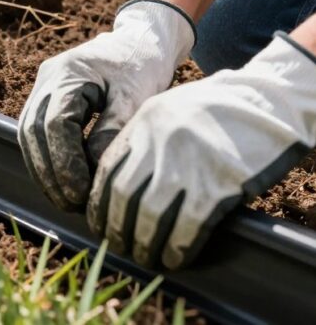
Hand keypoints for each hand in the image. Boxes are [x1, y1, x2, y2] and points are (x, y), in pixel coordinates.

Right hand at [18, 0, 194, 210]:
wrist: (139, 42)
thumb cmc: (141, 67)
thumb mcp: (135, 98)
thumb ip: (112, 132)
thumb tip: (94, 171)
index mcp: (68, 73)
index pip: (55, 124)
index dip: (64, 162)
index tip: (81, 192)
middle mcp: (46, 78)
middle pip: (33, 132)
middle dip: (49, 173)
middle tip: (71, 204)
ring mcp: (41, 87)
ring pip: (27, 135)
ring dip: (43, 171)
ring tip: (66, 200)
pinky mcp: (44, 98)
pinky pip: (35, 133)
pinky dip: (46, 159)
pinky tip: (62, 182)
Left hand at [88, 33, 315, 268]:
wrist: (265, 102)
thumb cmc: (215, 109)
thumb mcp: (167, 110)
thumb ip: (142, 138)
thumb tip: (117, 182)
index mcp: (143, 123)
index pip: (107, 169)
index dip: (98, 201)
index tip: (98, 222)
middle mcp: (159, 143)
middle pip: (123, 194)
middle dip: (115, 226)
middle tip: (117, 246)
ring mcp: (187, 164)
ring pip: (150, 214)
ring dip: (144, 243)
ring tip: (145, 258)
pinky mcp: (217, 184)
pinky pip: (188, 225)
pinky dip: (177, 247)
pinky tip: (174, 259)